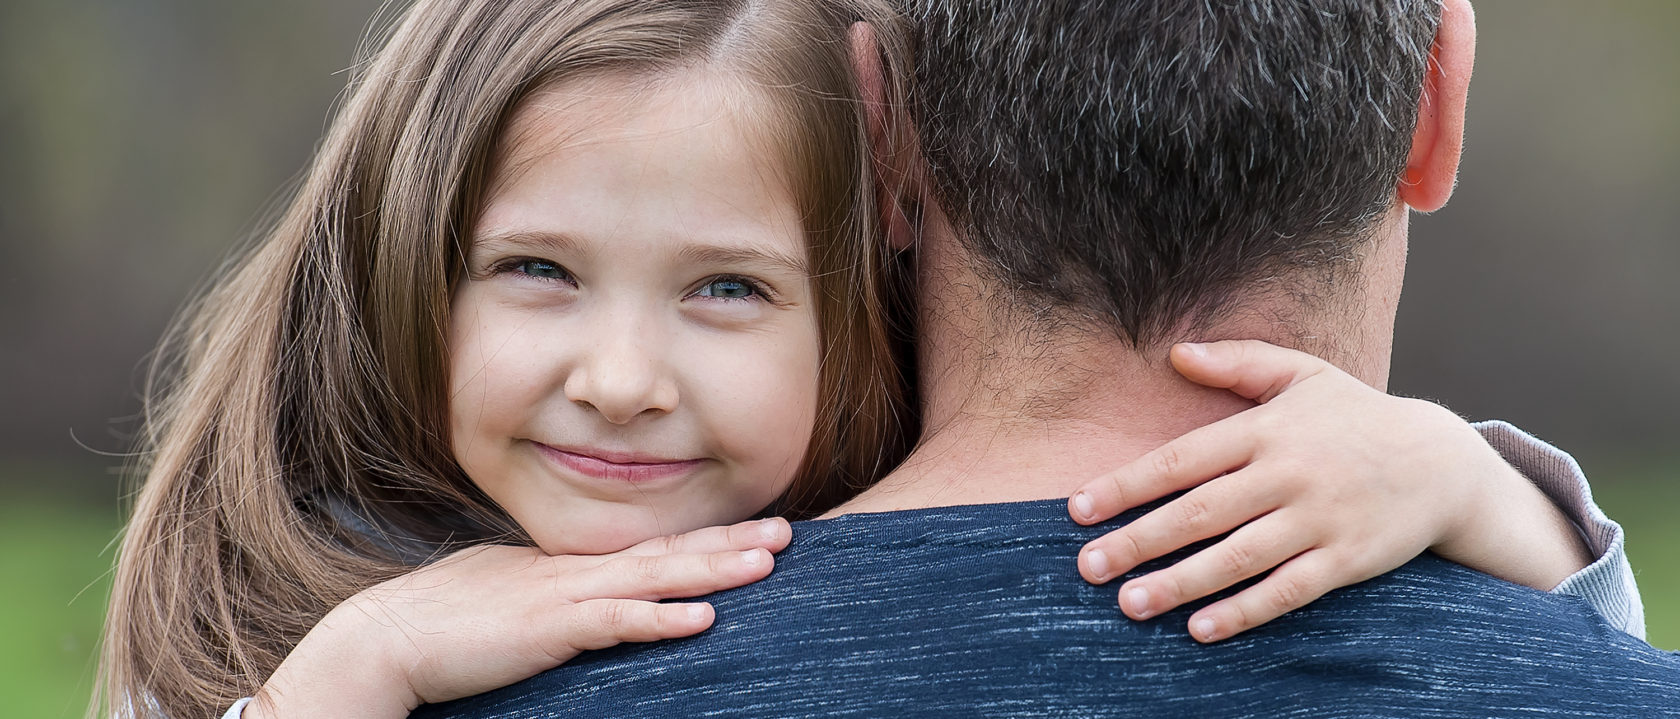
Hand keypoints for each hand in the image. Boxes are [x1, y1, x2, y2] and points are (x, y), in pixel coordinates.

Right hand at [248, 517, 790, 718]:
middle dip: (731, 540)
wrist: (389, 637)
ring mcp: (564, 596)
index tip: (754, 529)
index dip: (705, 536)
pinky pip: (616, 623)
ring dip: (713, 569)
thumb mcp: (511, 595)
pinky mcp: (549, 629)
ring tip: (767, 563)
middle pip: (668, 551)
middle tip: (789, 532)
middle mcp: (576, 570)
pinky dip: (661, 620)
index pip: (651, 546)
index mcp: (569, 564)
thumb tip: (583, 599)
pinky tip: (702, 619)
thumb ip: (553, 593)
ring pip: (656, 578)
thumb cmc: (444, 620)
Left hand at [1067, 340, 1586, 642]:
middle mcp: (1290, 473)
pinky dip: (1245, 610)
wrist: (1443, 462)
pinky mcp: (1348, 559)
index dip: (1128, 484)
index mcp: (1268, 429)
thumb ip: (1238, 362)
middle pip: (1201, 511)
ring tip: (1130, 603)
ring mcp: (1320, 518)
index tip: (1079, 509)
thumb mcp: (1302, 374)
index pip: (1183, 458)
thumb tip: (1175, 353)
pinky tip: (1201, 628)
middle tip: (1088, 567)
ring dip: (1181, 582)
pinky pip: (1289, 590)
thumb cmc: (1356, 416)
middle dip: (1139, 540)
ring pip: (1239, 556)